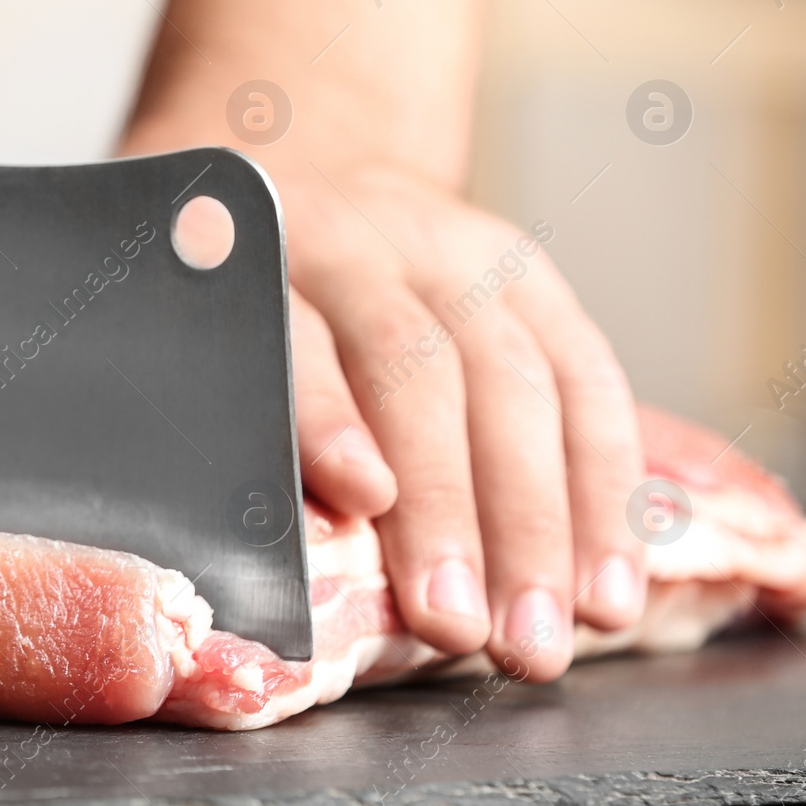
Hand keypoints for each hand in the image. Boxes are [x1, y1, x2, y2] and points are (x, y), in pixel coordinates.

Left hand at [272, 159, 644, 679]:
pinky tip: (611, 580)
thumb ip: (226, 412)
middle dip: (450, 508)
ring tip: (543, 635)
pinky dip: (609, 488)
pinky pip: (588, 379)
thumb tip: (246, 550)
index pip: (297, 331)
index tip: (361, 497)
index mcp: (256, 249)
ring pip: (515, 380)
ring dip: (539, 522)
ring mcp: (457, 250)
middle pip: (419, 369)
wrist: (312, 170)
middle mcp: (363, 238)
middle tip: (462, 629)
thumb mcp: (194, 327)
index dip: (328, 414)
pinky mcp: (531, 276)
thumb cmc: (234, 297)